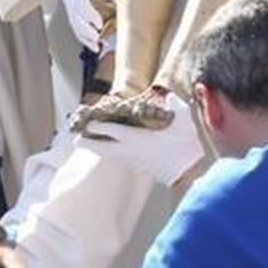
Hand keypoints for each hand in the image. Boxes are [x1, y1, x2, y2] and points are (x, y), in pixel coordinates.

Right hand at [59, 0, 114, 52]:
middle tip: (98, 38)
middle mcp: (74, 9)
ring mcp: (73, 18)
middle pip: (77, 22)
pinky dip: (88, 43)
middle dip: (87, 31)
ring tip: (99, 46)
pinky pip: (80, 36)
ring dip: (87, 40)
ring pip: (78, 31)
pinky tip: (97, 49)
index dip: (90, 15)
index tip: (99, 24)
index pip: (82, 6)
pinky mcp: (76, 25)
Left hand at [77, 90, 204, 186]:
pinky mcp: (139, 167)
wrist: (191, 170)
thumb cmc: (186, 145)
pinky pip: (119, 159)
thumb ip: (175, 105)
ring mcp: (134, 161)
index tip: (88, 122)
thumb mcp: (184, 119)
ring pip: (109, 156)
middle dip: (88, 144)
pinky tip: (109, 151)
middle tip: (76, 139)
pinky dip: (110, 154)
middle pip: (102, 148)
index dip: (98, 126)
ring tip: (86, 145)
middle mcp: (131, 151)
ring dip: (97, 150)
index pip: (111, 131)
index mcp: (137, 138)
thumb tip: (169, 97)